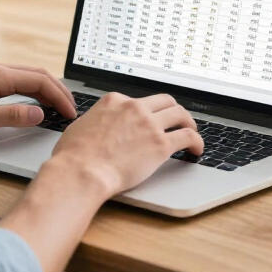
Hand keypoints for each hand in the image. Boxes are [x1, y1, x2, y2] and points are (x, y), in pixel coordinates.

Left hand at [0, 60, 76, 140]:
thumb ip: (13, 117)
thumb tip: (39, 113)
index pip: (40, 82)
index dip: (60, 98)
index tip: (71, 114)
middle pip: (37, 74)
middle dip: (58, 91)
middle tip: (71, 109)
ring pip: (27, 75)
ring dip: (45, 88)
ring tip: (57, 105)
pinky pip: (15, 78)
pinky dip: (31, 87)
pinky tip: (33, 99)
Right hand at [49, 92, 202, 196]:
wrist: (82, 171)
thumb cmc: (74, 155)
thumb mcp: (80, 126)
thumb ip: (94, 122)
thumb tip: (96, 127)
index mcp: (114, 101)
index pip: (138, 100)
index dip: (146, 111)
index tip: (150, 120)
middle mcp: (134, 107)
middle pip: (164, 101)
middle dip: (173, 110)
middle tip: (178, 120)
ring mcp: (149, 124)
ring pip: (180, 114)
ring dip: (189, 122)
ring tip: (192, 132)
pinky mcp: (160, 144)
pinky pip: (187, 136)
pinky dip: (196, 141)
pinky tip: (196, 150)